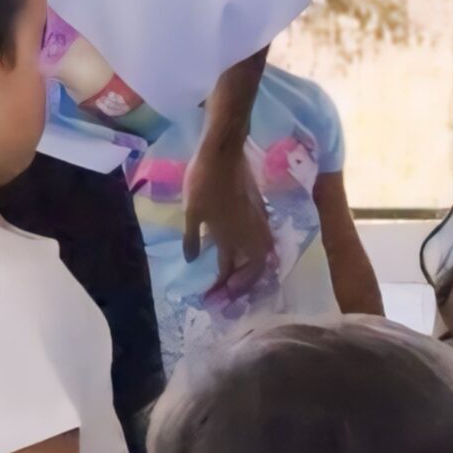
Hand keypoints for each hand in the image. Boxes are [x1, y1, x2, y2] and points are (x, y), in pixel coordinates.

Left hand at [183, 131, 274, 299]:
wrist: (224, 153)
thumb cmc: (203, 182)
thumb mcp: (191, 212)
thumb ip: (192, 239)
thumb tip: (192, 260)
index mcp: (231, 238)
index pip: (228, 271)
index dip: (220, 287)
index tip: (212, 299)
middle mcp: (249, 235)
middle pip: (253, 269)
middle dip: (241, 284)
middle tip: (227, 293)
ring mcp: (258, 223)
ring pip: (262, 255)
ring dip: (251, 270)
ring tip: (238, 275)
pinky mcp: (260, 211)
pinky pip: (261, 241)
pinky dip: (255, 252)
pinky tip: (244, 250)